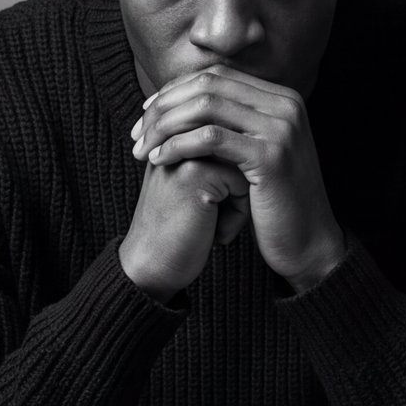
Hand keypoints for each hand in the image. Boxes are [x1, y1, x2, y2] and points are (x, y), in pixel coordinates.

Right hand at [117, 144, 250, 299]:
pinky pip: (243, 183)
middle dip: (235, 187)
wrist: (151, 266)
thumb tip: (253, 148)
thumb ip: (212, 161)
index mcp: (171, 138)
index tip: (206, 211)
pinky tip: (214, 233)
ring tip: (212, 224)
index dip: (228, 182)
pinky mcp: (196, 172)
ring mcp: (184, 152)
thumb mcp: (190, 187)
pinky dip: (238, 213)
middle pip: (237, 153)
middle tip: (211, 219)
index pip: (227, 147)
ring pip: (243, 166)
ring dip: (238, 201)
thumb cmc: (175, 232)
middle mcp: (175, 139)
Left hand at [130, 66, 346, 290]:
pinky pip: (211, 138)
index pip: (216, 75)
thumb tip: (184, 103)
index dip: (174, 91)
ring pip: (206, 106)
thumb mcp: (255, 154)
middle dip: (164, 106)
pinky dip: (178, 145)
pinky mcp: (271, 156)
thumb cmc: (275, 205)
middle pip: (208, 84)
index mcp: (281, 98)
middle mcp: (286, 104)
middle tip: (136, 133)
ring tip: (141, 149)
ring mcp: (281, 128)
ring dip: (165, 126)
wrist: (308, 243)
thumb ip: (232, 125)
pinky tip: (159, 160)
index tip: (146, 114)